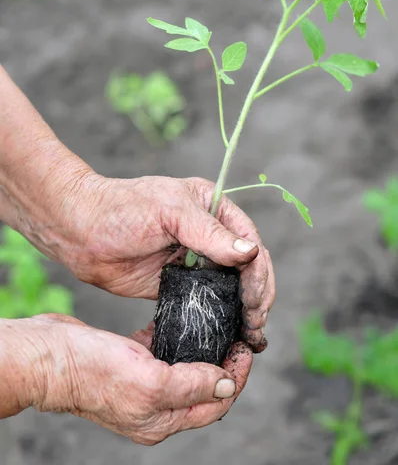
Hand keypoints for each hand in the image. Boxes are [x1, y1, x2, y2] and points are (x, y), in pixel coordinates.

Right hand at [20, 314, 251, 444]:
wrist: (48, 356)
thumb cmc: (92, 372)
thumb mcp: (150, 381)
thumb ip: (191, 385)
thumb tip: (227, 386)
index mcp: (161, 420)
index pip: (215, 404)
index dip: (236, 377)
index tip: (246, 348)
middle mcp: (154, 406)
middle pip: (203, 387)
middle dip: (225, 363)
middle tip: (237, 335)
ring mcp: (142, 383)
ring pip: (185, 367)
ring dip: (204, 349)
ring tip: (218, 325)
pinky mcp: (130, 361)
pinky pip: (162, 349)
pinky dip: (176, 335)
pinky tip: (182, 317)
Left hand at [53, 175, 274, 350]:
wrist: (79, 231)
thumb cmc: (121, 208)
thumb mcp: (169, 212)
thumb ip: (209, 232)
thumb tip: (251, 251)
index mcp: (213, 207)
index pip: (249, 240)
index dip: (258, 271)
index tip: (255, 300)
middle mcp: (209, 233)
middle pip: (247, 266)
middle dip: (258, 295)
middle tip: (256, 324)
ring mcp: (195, 260)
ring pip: (232, 286)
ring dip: (245, 310)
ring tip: (252, 336)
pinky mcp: (179, 283)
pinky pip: (207, 301)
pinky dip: (221, 317)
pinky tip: (231, 334)